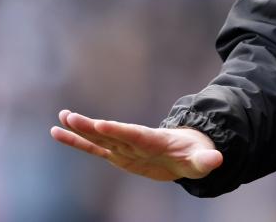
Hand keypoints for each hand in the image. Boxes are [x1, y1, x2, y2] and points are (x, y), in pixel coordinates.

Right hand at [50, 109, 222, 180]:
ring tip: (60, 118)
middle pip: (111, 133)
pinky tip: (58, 133)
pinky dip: (77, 142)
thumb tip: (218, 159)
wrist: (186, 151)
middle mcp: (135, 141)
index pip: (134, 135)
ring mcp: (124, 147)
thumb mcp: (202, 160)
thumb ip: (206, 159)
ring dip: (80, 130)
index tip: (100, 124)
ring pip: (99, 138)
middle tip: (70, 116)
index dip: (119, 130)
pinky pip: (94, 148)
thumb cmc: (194, 154)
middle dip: (91, 126)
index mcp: (154, 140)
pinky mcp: (118, 154)